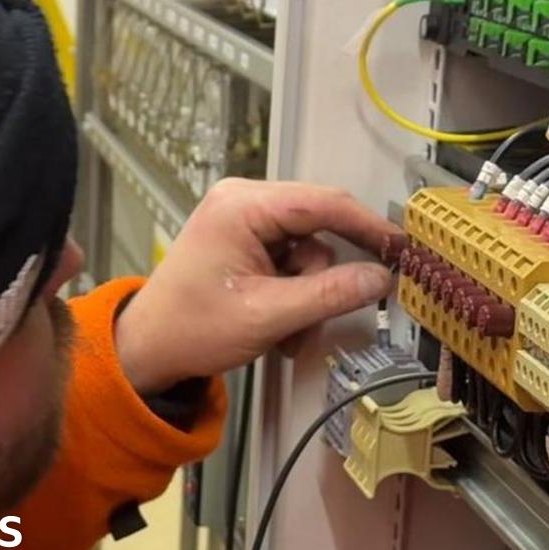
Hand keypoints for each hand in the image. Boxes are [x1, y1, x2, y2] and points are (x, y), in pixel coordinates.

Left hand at [115, 178, 400, 395]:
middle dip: (326, 276)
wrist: (146, 350)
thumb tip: (382, 279)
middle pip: (319, 225)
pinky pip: (292, 259)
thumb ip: (330, 294)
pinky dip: (295, 293)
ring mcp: (243, 218)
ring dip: (310, 293)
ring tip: (289, 332)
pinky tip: (280, 323)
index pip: (324, 202)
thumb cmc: (192, 330)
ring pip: (310, 248)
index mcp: (243, 205)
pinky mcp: (245, 239)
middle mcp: (244, 199)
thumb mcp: (268, 316)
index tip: (402, 249)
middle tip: (339, 308)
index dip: (369, 226)